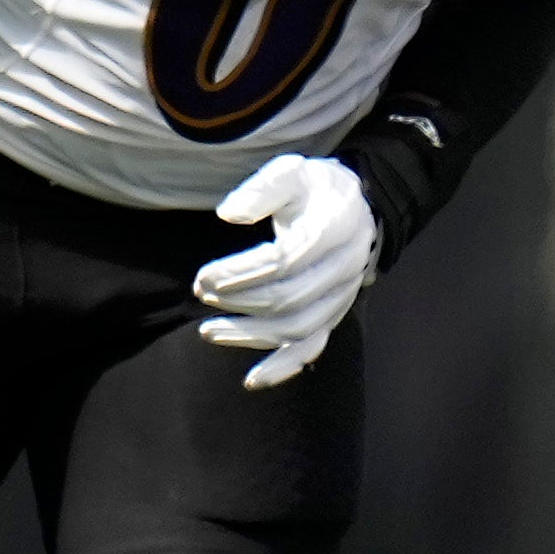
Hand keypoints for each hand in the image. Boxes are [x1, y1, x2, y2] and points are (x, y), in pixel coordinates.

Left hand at [193, 154, 378, 389]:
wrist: (355, 209)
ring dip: (248, 334)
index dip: (242, 273)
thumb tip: (228, 214)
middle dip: (238, 300)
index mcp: (336, 228)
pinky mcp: (332, 316)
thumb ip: (261, 189)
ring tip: (207, 330)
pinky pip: (311, 349)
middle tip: (199, 292)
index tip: (203, 276)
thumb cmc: (314, 189)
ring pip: (297, 329)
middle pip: (288, 297)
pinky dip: (282, 368)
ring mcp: (341, 297)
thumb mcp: (290, 173)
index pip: (286, 260)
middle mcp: (346, 267)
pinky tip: (251, 380)